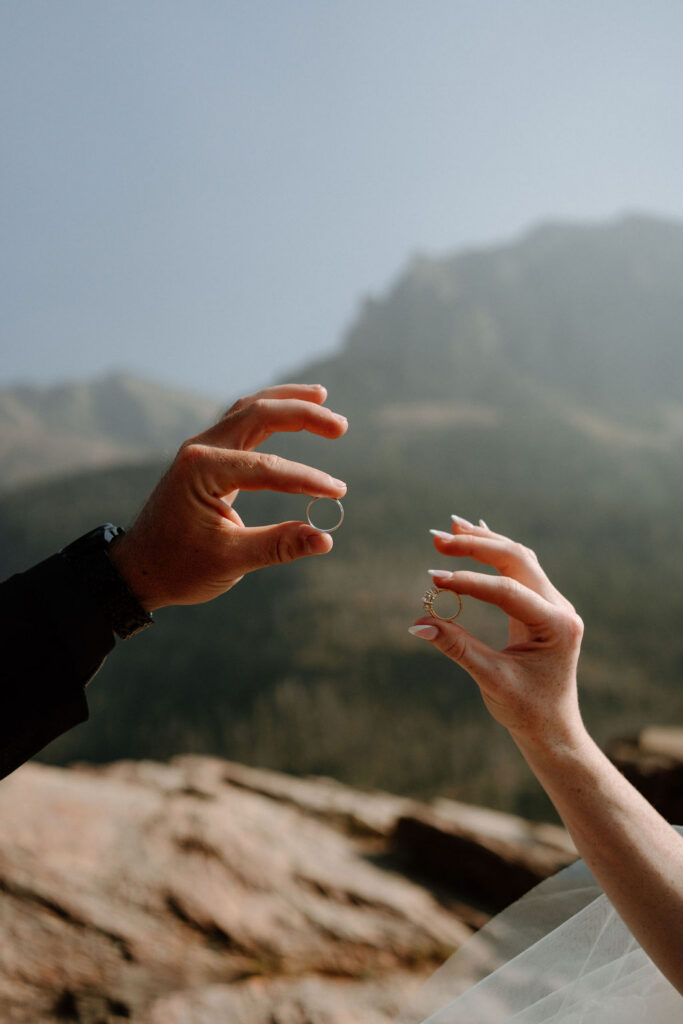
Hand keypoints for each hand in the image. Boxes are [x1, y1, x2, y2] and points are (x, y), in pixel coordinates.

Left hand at [110, 384, 346, 609]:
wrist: (137, 571)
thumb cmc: (178, 567)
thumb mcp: (230, 561)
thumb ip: (279, 545)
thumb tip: (326, 539)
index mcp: (202, 470)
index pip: (267, 468)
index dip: (307, 480)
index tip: (337, 494)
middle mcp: (200, 449)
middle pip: (258, 413)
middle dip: (302, 414)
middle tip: (341, 426)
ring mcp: (201, 449)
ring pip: (249, 409)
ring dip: (286, 402)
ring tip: (323, 397)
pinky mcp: (206, 458)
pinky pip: (242, 423)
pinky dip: (270, 413)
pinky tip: (292, 410)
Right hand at [410, 518, 585, 752]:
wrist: (554, 729)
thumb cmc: (527, 710)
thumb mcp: (491, 679)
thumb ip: (457, 648)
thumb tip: (418, 623)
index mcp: (556, 625)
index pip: (506, 591)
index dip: (468, 582)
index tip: (433, 578)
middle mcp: (560, 608)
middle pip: (516, 559)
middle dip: (475, 547)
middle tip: (436, 540)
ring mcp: (553, 604)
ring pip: (518, 558)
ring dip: (483, 543)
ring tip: (450, 528)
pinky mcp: (541, 606)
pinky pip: (519, 570)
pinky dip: (494, 553)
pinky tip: (475, 533)